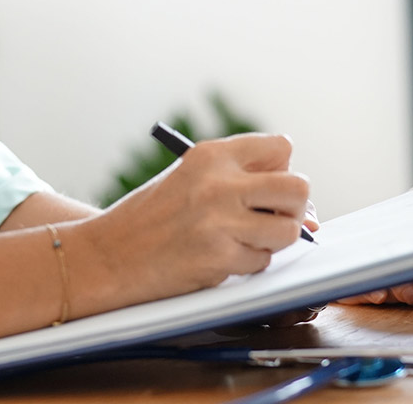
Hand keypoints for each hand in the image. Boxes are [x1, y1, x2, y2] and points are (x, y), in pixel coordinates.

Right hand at [80, 133, 310, 304]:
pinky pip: (261, 262)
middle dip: (294, 208)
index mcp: (211, 154)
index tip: (268, 188)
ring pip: (288, 230)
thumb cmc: (150, 219)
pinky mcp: (219, 257)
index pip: (281, 147)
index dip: (281, 170)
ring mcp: (220, 221)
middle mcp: (219, 182)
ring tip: (241, 241)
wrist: (106, 256)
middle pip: (298, 187)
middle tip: (273, 218)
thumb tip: (306, 209)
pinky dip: (247, 264)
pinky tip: (218, 258)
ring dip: (272, 241)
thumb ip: (241, 182)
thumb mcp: (191, 179)